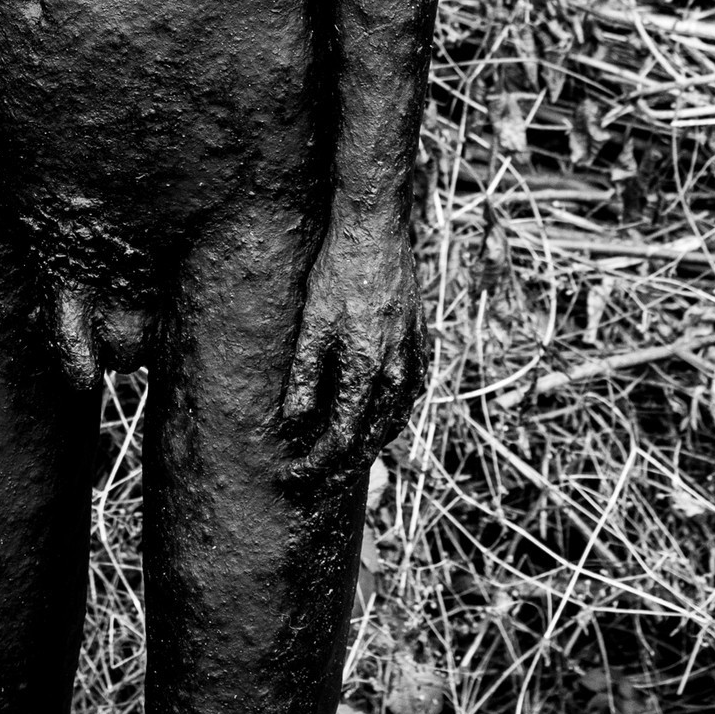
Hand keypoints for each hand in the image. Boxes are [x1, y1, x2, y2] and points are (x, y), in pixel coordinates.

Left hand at [282, 213, 427, 472]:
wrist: (377, 231)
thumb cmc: (337, 271)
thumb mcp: (311, 321)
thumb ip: (304, 375)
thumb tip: (293, 422)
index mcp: (366, 368)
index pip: (341, 437)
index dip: (318, 463)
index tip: (297, 476)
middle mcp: (396, 371)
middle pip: (371, 437)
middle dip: (344, 464)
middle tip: (320, 482)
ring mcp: (414, 358)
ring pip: (394, 420)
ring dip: (370, 445)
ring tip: (345, 461)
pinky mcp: (421, 343)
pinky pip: (409, 395)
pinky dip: (391, 417)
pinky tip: (379, 419)